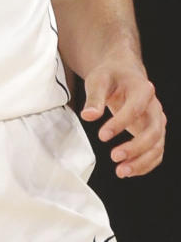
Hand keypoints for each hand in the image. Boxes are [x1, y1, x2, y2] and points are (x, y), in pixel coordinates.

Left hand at [80, 60, 165, 176]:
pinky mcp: (154, 133)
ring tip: (121, 171)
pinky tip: (128, 170)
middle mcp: (154, 107)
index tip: (102, 136)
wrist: (122, 74)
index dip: (120, 124)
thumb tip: (88, 116)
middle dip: (135, 148)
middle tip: (114, 157)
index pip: (135, 109)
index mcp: (142, 89)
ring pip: (157, 146)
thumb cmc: (111, 76)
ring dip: (141, 161)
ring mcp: (157, 121)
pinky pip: (155, 152)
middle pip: (153, 132)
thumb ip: (94, 98)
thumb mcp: (98, 80)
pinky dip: (145, 164)